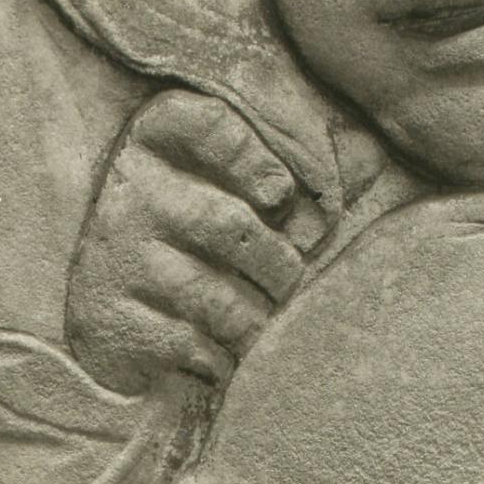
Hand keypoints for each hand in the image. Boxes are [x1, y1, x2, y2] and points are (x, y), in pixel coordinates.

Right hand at [67, 89, 321, 395]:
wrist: (107, 307)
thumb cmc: (191, 233)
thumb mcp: (232, 179)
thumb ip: (304, 162)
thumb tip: (376, 157)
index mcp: (157, 134)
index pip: (212, 125)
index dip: (261, 162)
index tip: (280, 196)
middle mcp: (129, 188)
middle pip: (233, 229)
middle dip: (279, 268)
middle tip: (283, 282)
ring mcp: (115, 256)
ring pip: (217, 299)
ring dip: (253, 320)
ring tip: (254, 320)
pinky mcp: (109, 319)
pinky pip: (191, 345)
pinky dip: (220, 358)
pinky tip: (216, 350)